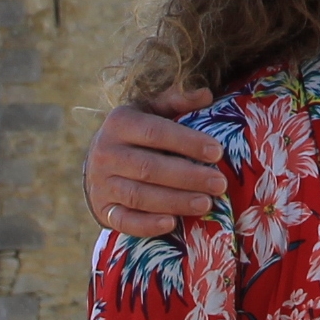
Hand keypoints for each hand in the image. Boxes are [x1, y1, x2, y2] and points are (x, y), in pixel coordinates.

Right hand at [83, 88, 223, 236]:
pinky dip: (146, 225)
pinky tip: (172, 224)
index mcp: (120, 123)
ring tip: (206, 204)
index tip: (217, 152)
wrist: (99, 161)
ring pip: (139, 196)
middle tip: (219, 184)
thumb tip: (206, 95)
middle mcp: (106, 153)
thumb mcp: (151, 110)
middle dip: (188, 177)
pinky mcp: (102, 209)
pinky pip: (123, 221)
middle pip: (149, 168)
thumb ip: (176, 101)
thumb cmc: (137, 132)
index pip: (155, 132)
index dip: (187, 142)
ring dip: (175, 202)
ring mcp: (101, 184)